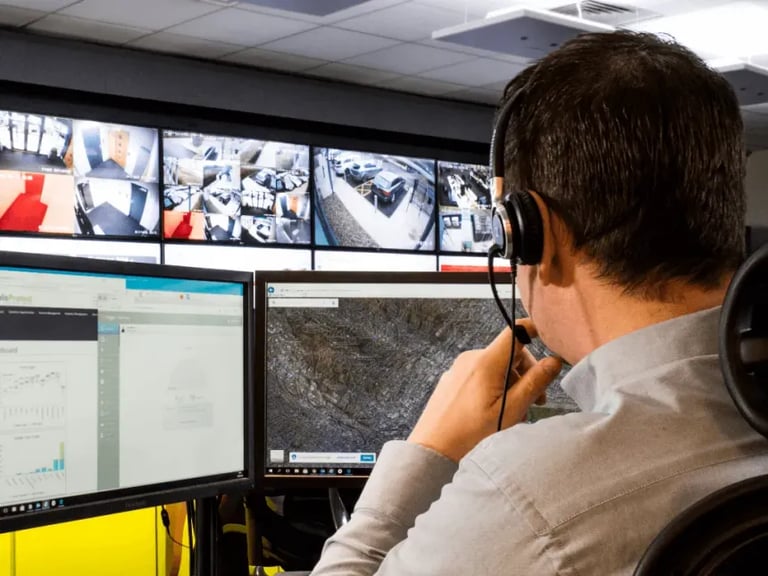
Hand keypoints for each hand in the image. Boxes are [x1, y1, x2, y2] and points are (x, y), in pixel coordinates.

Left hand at [407, 319, 562, 461]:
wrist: (433, 450)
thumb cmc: (471, 434)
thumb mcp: (510, 410)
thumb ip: (534, 383)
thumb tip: (555, 360)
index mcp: (486, 361)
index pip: (515, 331)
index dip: (535, 331)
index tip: (549, 345)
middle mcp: (471, 358)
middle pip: (508, 353)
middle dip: (526, 373)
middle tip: (536, 401)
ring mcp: (459, 368)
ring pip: (496, 367)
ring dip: (511, 384)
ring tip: (512, 413)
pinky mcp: (452, 379)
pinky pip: (480, 375)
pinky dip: (493, 388)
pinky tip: (493, 412)